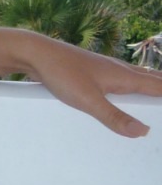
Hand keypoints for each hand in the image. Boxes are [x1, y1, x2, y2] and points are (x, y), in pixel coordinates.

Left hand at [21, 37, 161, 136]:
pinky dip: (133, 85)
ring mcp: (105, 68)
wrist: (35, 53)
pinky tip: (124, 89)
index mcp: (124, 76)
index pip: (158, 86)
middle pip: (152, 79)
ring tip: (158, 92)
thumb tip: (143, 131)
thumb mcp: (88, 100)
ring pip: (137, 76)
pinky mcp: (92, 70)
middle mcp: (119, 69)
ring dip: (151, 84)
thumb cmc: (62, 73)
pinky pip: (121, 78)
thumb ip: (114, 117)